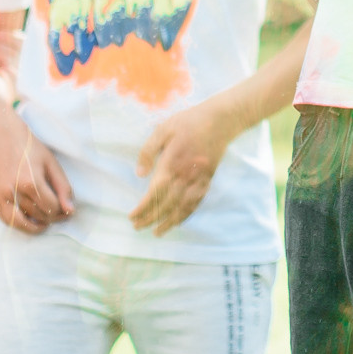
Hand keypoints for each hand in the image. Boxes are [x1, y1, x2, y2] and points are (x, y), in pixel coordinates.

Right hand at [0, 128, 72, 234]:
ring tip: (45, 223)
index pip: (51, 207)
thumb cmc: (32, 150)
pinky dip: (19, 225)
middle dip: (52, 218)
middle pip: (38, 215)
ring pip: (22, 222)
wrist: (4, 139)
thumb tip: (70, 211)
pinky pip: (6, 220)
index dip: (62, 211)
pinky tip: (28, 221)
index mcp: (31, 181)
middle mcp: (14, 190)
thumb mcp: (52, 165)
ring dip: (36, 226)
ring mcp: (1, 195)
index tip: (66, 210)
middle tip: (58, 214)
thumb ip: (63, 188)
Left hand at [129, 102, 232, 236]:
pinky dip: (186, 214)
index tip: (132, 216)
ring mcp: (198, 179)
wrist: (220, 120)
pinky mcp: (207, 180)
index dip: (143, 207)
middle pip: (166, 204)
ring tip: (156, 232)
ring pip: (182, 207)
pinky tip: (178, 221)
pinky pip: (196, 202)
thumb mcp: (163, 130)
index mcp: (172, 163)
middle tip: (137, 227)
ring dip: (168, 222)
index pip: (155, 193)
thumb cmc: (188, 122)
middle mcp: (185, 175)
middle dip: (151, 217)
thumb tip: (139, 175)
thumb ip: (148, 151)